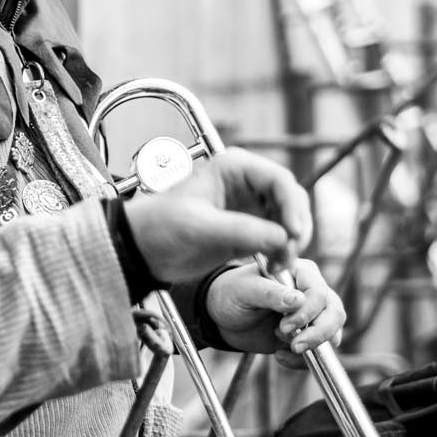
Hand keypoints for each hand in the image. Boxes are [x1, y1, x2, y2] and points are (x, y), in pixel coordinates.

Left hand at [125, 148, 311, 284]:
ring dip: (291, 243)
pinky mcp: (248, 230)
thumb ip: (241, 230)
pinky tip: (272, 268)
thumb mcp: (199, 226)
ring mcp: (250, 207)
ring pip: (288, 221)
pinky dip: (282, 253)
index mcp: (234, 168)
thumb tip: (282, 238)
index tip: (292, 233)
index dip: (293, 206)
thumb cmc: (160, 225)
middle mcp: (247, 184)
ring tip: (278, 265)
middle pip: (291, 200)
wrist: (142, 248)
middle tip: (289, 254)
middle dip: (295, 227)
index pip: (279, 180)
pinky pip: (278, 239)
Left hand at [204, 257, 344, 366]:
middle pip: (334, 313)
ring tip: (286, 348)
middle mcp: (312, 292)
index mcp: (300, 272)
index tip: (283, 326)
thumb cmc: (232, 293)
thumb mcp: (244, 290)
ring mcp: (312, 315)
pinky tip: (279, 356)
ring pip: (333, 332)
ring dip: (313, 346)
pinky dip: (302, 360)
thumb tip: (298, 300)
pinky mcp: (306, 335)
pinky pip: (318, 352)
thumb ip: (270, 293)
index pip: (319, 293)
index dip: (306, 313)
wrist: (222, 317)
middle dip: (318, 333)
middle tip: (295, 345)